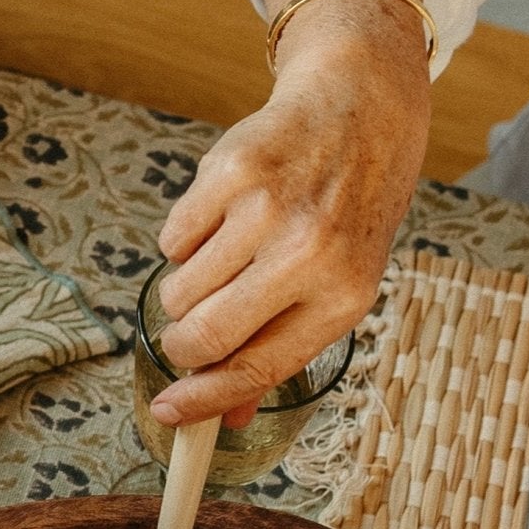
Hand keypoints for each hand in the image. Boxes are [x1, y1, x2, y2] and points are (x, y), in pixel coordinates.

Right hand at [149, 9, 428, 427]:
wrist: (361, 111)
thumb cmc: (347, 212)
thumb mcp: (340, 286)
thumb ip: (282, 348)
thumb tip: (228, 417)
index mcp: (343, 297)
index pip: (258, 367)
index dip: (204, 398)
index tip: (167, 410)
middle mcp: (310, 254)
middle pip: (207, 334)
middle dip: (181, 345)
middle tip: (183, 333)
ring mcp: (268, 209)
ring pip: (181, 288)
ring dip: (186, 288)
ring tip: (223, 258)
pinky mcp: (231, 169)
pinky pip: (173, 238)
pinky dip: (185, 239)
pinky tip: (223, 216)